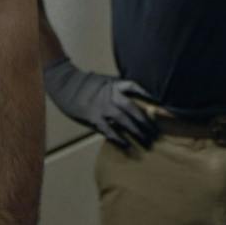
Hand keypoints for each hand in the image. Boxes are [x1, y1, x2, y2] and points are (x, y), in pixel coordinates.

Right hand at [42, 58, 159, 150]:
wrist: (65, 84)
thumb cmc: (85, 83)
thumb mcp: (104, 80)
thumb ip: (117, 87)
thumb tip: (133, 96)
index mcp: (114, 83)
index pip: (135, 87)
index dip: (148, 95)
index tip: (160, 104)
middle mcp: (110, 95)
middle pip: (133, 108)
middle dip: (146, 121)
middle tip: (156, 132)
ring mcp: (102, 106)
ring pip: (124, 120)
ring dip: (136, 131)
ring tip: (147, 140)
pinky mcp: (93, 117)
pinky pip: (108, 130)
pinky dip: (118, 138)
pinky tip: (127, 145)